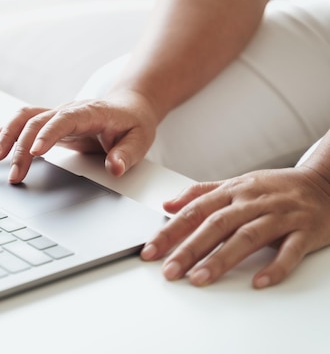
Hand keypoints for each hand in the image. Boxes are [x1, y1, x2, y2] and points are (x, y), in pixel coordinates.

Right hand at [0, 90, 158, 183]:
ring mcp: (56, 115)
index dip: (48, 134)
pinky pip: (23, 122)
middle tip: (14, 173)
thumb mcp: (140, 140)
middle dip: (22, 146)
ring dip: (7, 136)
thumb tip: (115, 168)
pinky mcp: (49, 123)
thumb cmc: (133, 124)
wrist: (129, 107)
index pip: (65, 119)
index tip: (36, 152)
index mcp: (90, 112)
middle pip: (37, 121)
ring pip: (24, 118)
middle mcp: (68, 110)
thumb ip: (127, 154)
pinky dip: (4, 131)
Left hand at [140, 167, 329, 287]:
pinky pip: (289, 251)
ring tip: (199, 278)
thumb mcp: (236, 183)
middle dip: (189, 249)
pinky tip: (258, 281)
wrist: (325, 182)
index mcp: (233, 190)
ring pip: (247, 237)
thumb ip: (200, 193)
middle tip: (169, 270)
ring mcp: (279, 216)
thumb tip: (167, 204)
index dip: (170, 231)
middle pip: (216, 225)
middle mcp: (253, 202)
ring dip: (221, 259)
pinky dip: (274, 267)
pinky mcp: (305, 231)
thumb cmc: (275, 187)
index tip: (151, 250)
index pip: (194, 211)